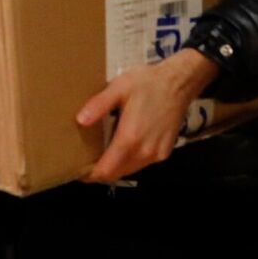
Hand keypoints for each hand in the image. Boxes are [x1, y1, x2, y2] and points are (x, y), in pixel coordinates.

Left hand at [77, 49, 220, 183]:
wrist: (178, 83)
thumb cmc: (147, 83)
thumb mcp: (119, 88)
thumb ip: (99, 105)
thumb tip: (80, 120)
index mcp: (130, 138)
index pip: (106, 170)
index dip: (91, 175)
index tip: (79, 171)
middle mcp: (144, 152)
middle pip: (117, 174)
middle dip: (101, 172)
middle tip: (87, 162)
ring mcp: (156, 154)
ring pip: (130, 170)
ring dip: (115, 167)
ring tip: (103, 154)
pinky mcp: (164, 152)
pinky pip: (142, 164)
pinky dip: (130, 161)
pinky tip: (124, 146)